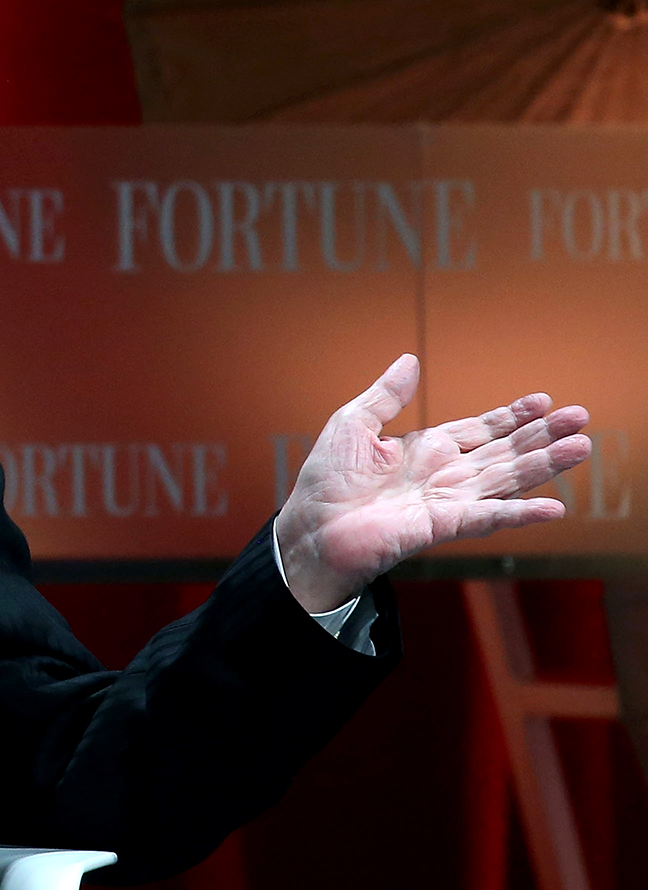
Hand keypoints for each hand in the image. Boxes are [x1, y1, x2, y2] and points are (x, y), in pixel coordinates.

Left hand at [274, 354, 590, 612]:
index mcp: (426, 449)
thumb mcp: (353, 424)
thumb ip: (386, 395)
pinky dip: (519, 513)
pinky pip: (488, 518)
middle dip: (542, 436)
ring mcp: (447, 501)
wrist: (309, 530)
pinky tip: (554, 508)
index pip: (480, 430)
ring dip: (544, 466)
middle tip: (581, 417)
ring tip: (581, 447)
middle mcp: (444, 475)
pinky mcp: (442, 526)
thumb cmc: (324, 482)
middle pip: (503, 452)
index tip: (543, 400)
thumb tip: (410, 359)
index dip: (511, 416)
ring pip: (505, 479)